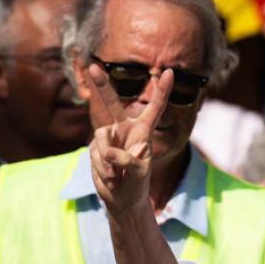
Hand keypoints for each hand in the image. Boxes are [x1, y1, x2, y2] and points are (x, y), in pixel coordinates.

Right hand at [85, 63, 172, 215]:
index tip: (171, 71)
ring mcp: (108, 137)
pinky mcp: (95, 147)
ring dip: (108, 160)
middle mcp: (125, 128)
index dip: (162, 90)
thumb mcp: (139, 173)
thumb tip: (108, 152)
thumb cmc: (137, 183)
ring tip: (117, 174)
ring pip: (102, 136)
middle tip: (93, 66)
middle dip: (102, 85)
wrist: (121, 197)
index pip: (155, 107)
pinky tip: (110, 176)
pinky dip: (102, 169)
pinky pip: (95, 153)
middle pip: (113, 103)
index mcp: (144, 130)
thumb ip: (127, 160)